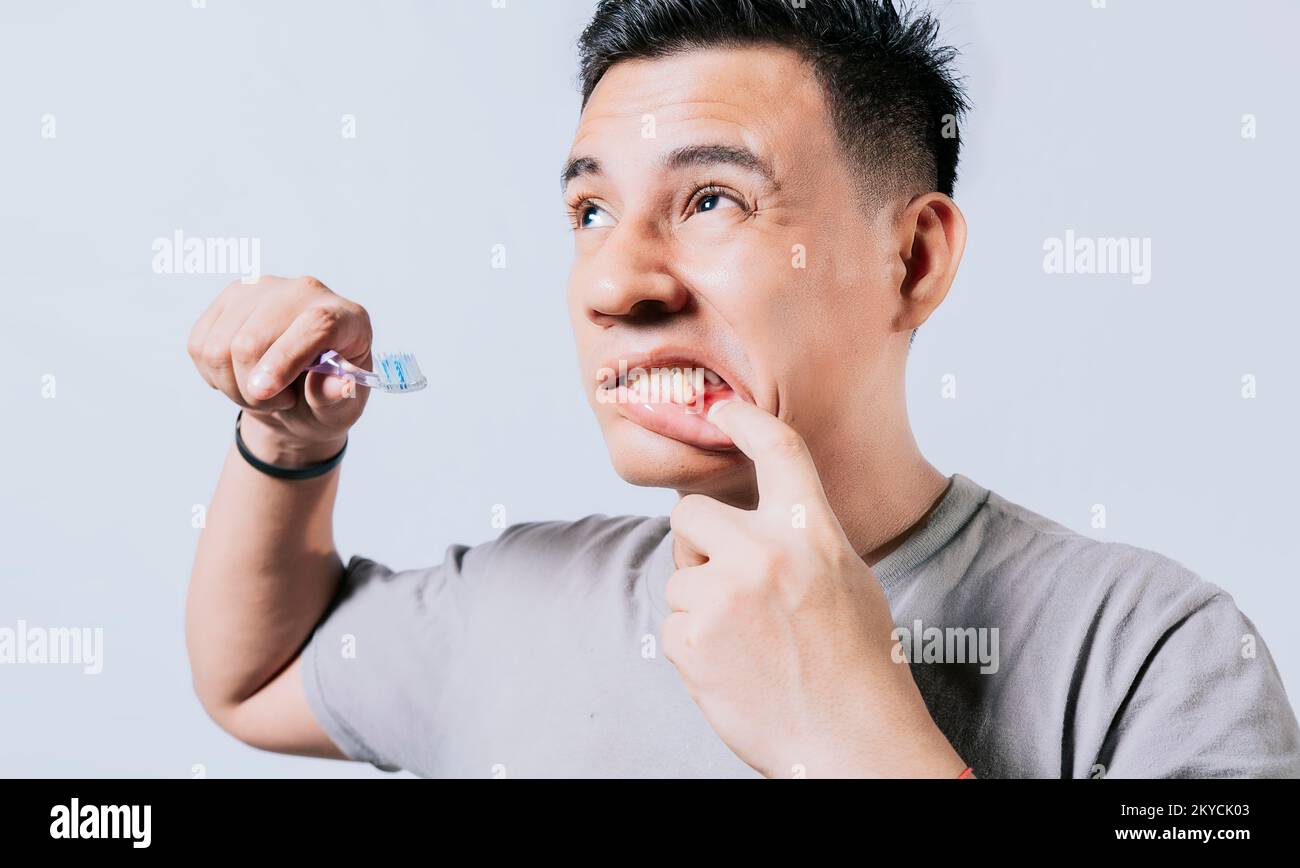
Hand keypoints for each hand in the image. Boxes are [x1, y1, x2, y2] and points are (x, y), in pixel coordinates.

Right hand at [187, 275, 372, 462]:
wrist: (298, 396)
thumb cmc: (324, 401)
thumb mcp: (340, 411)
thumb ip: (337, 398)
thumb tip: (340, 385)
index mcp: (348, 317)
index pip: (316, 324)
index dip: (286, 359)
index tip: (263, 392)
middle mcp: (306, 292)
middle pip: (254, 338)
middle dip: (254, 389)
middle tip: (276, 404)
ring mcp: (264, 289)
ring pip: (220, 345)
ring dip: (233, 386)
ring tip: (262, 393)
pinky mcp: (231, 297)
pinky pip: (199, 345)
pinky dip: (214, 374)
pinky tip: (240, 376)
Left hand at [661, 399, 967, 777]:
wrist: (853, 741)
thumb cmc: (857, 662)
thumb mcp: (846, 577)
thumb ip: (797, 537)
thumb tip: (746, 516)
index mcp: (811, 533)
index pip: (777, 449)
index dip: (742, 419)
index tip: (719, 409)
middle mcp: (763, 556)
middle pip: (688, 513)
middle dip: (698, 542)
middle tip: (727, 579)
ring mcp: (723, 599)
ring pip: (679, 577)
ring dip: (701, 602)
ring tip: (748, 639)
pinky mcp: (693, 643)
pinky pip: (673, 624)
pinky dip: (695, 644)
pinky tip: (734, 665)